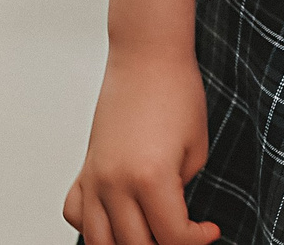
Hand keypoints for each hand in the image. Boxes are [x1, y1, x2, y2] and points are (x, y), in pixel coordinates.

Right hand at [65, 49, 221, 244]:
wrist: (147, 56)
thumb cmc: (176, 92)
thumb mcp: (195, 151)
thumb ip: (181, 194)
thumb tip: (169, 218)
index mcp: (152, 178)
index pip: (172, 237)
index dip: (196, 240)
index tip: (208, 231)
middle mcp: (116, 182)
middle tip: (182, 234)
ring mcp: (95, 176)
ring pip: (99, 240)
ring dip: (126, 244)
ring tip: (150, 234)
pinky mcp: (85, 167)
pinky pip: (75, 213)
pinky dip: (92, 226)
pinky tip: (115, 219)